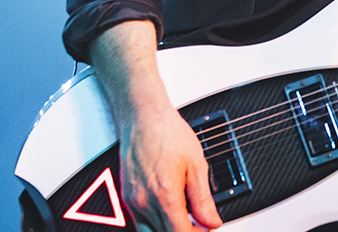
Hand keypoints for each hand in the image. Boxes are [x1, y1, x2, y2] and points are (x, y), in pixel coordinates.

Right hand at [119, 104, 221, 231]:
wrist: (143, 116)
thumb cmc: (168, 133)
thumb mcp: (196, 165)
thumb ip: (203, 199)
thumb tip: (212, 221)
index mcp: (164, 196)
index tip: (207, 229)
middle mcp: (144, 203)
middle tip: (200, 226)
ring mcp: (132, 201)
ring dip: (168, 230)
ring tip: (185, 219)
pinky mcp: (126, 196)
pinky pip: (140, 222)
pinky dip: (155, 224)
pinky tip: (169, 212)